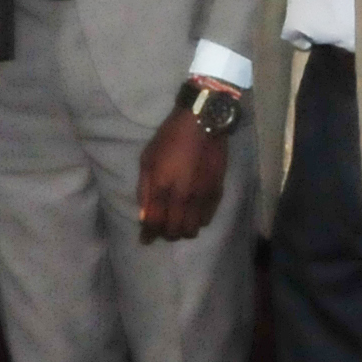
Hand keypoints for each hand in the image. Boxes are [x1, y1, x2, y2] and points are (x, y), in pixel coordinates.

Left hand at [135, 103, 231, 243]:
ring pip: (193, 229)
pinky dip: (198, 222)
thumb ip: (145, 190)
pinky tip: (193, 215)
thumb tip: (145, 216)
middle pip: (174, 231)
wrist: (203, 122)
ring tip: (178, 223)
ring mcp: (202, 196)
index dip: (148, 235)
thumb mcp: (147, 159)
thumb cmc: (169, 138)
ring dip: (183, 230)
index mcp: (162, 187)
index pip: (155, 223)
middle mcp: (183, 196)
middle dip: (165, 234)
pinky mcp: (217, 192)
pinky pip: (207, 219)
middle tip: (162, 228)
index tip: (145, 239)